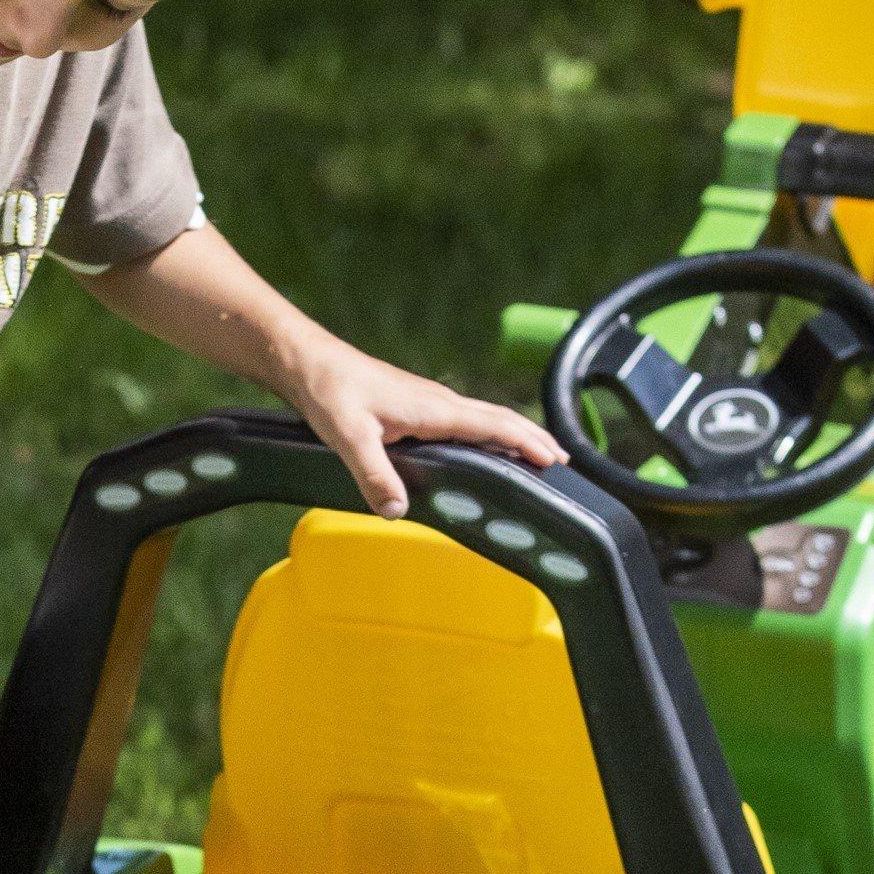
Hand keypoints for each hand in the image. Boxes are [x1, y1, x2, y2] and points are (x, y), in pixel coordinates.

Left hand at [292, 347, 564, 517]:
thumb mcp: (348, 438)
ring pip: (484, 419)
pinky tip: (484, 447)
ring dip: (514, 435)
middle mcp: (439, 402)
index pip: (494, 425)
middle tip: (563, 463)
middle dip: (534, 439)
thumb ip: (374, 475)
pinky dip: (488, 433)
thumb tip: (398, 511)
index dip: (527, 442)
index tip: (555, 460)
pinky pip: (465, 421)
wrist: (309, 362)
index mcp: (434, 408)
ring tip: (537, 455)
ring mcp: (430, 403)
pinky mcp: (417, 406)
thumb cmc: (329, 391)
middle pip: (499, 420)